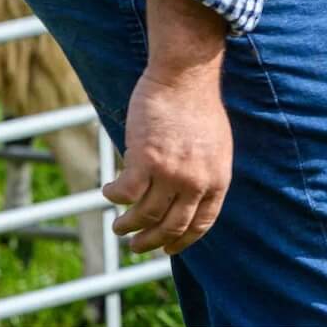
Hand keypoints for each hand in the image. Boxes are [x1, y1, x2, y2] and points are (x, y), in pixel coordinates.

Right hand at [102, 0, 230, 255]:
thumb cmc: (198, 106)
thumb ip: (205, 172)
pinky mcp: (145, 161)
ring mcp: (171, 173)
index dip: (183, 241)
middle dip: (152, 242)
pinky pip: (126, 193)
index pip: (202, 223)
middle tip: (136, 246)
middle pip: (172, 226)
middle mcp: (197, 181)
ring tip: (118, 227)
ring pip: (145, 215)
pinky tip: (108, 192)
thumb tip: (190, 195)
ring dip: (128, 226)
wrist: (186, 77)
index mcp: (218, 178)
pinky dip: (114, 197)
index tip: (168, 250)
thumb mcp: (216, 146)